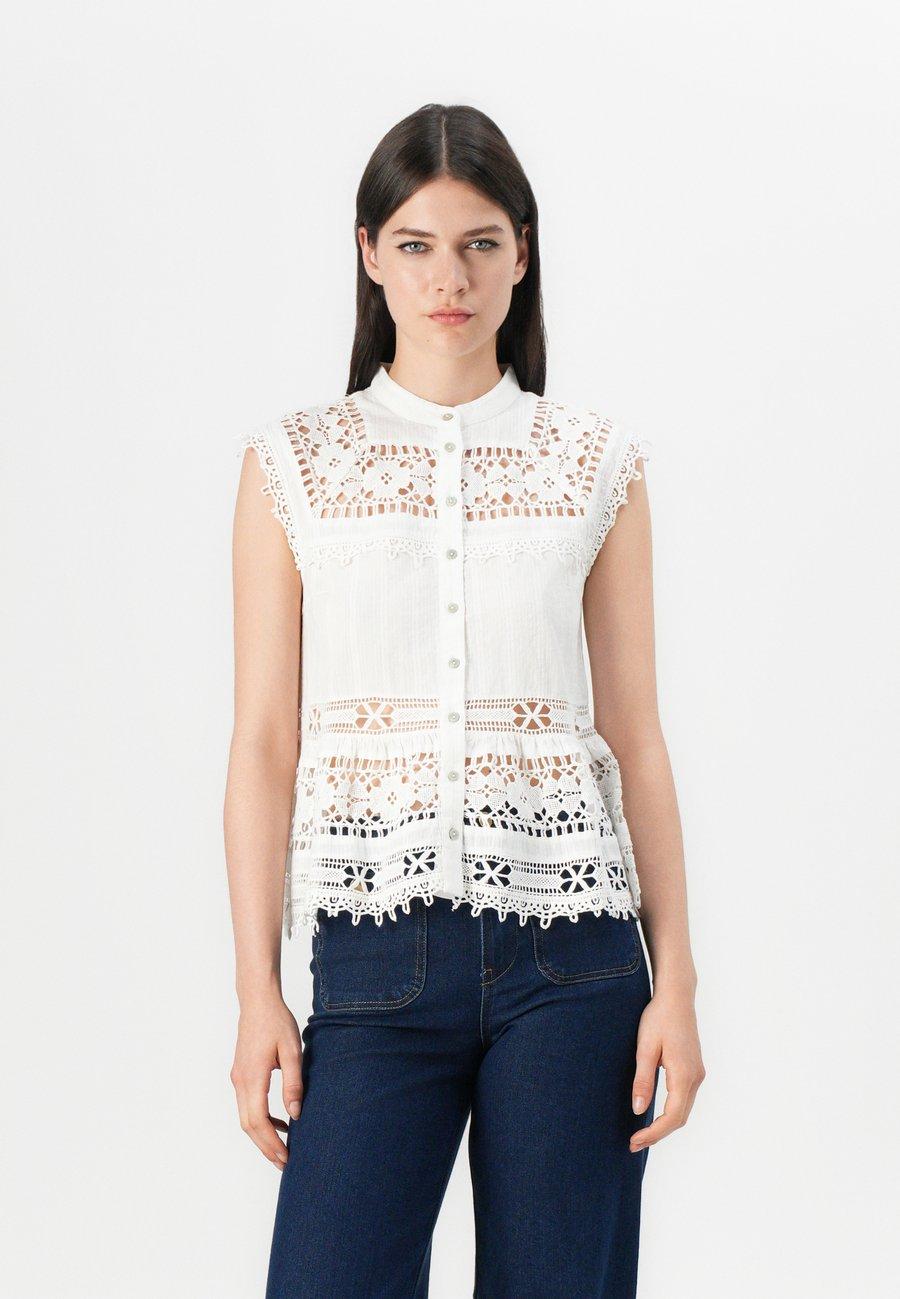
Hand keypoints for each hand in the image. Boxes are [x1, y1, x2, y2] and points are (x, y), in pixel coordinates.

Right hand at [230, 994, 302, 1169]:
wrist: (257, 1001)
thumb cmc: (276, 1022)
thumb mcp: (292, 1050)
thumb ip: (293, 1083)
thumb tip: (296, 1113)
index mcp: (253, 1077)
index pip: (258, 1120)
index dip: (271, 1142)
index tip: (285, 1157)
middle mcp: (240, 1081)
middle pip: (248, 1125)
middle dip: (265, 1146)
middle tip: (284, 1163)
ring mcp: (238, 1078)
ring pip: (245, 1117)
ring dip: (262, 1135)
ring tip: (282, 1148)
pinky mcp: (240, 1074)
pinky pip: (247, 1105)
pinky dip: (260, 1119)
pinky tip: (279, 1121)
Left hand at [630, 985, 705, 1152]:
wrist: (677, 996)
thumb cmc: (658, 1018)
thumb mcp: (645, 1048)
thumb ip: (642, 1080)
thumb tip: (638, 1110)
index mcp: (684, 1075)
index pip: (672, 1118)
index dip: (653, 1133)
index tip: (634, 1141)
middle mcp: (695, 1078)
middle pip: (680, 1119)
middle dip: (658, 1134)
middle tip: (633, 1143)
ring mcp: (697, 1073)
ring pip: (684, 1110)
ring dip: (665, 1125)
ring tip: (641, 1133)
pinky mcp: (694, 1069)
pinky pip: (685, 1099)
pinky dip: (671, 1112)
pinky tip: (655, 1114)